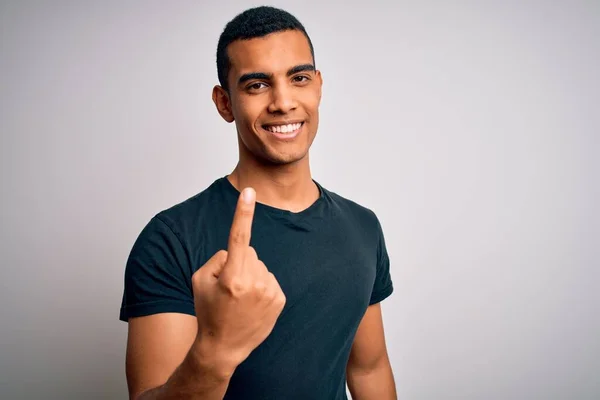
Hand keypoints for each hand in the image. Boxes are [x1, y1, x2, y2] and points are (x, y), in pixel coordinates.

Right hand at [191, 187, 285, 373]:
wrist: (224, 347)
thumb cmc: (208, 311)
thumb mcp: (199, 281)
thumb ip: (217, 258)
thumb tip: (236, 249)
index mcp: (232, 277)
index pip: (238, 237)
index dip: (243, 212)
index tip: (248, 191)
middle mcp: (254, 283)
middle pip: (248, 252)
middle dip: (238, 262)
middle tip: (229, 288)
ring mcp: (270, 291)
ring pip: (260, 265)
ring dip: (251, 274)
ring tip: (241, 298)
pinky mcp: (280, 299)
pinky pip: (269, 278)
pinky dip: (261, 285)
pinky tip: (253, 303)